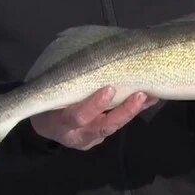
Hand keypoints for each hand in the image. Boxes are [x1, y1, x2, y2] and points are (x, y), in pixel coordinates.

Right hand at [30, 87, 158, 149]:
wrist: (43, 126)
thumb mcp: (50, 95)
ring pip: (114, 127)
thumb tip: (91, 55)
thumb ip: (66, 82)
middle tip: (140, 94)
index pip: (78, 116)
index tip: (110, 89)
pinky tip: (149, 99)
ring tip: (151, 95)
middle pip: (103, 127)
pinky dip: (134, 112)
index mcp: (61, 122)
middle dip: (124, 111)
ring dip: (134, 111)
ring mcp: (89, 139)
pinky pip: (118, 125)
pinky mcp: (98, 139)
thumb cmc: (48, 103)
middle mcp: (77, 134)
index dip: (95, 105)